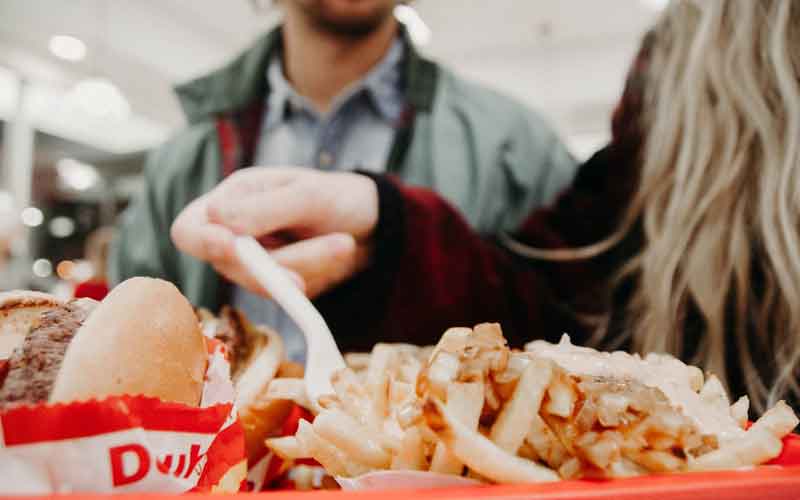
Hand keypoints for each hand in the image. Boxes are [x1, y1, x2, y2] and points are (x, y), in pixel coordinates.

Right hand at [170, 167, 378, 298]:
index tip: (231, 245)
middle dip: (282, 261)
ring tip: (345, 243)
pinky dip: (317, 276)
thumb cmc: (337, 197)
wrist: (372, 226)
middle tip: (337, 245)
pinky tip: (339, 254)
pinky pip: (288, 297)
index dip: (202, 242)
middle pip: (231, 265)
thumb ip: (264, 209)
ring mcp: (254, 266)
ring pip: (264, 285)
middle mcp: (235, 236)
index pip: (189, 229)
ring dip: (309, 265)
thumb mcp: (308, 194)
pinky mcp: (277, 289)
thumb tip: (217, 220)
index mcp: (232, 200)